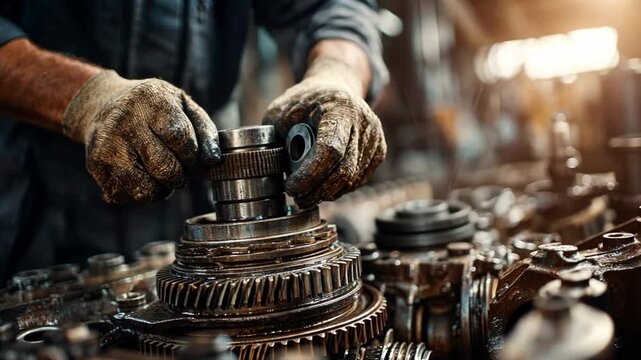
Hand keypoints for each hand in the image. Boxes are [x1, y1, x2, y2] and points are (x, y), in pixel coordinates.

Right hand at [62, 70, 219, 202]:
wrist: (103, 103)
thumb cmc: (154, 108)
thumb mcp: (184, 106)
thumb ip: (206, 131)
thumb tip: (213, 160)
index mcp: (151, 100)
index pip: (180, 139)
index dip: (193, 156)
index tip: (194, 158)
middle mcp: (125, 121)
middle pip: (165, 168)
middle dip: (180, 176)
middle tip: (179, 168)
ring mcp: (107, 145)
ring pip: (146, 190)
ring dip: (161, 189)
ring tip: (160, 173)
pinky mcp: (95, 164)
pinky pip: (126, 196)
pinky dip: (140, 192)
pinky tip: (140, 173)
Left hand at [263, 58, 385, 207]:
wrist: (335, 86)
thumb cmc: (305, 101)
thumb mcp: (281, 111)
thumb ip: (276, 138)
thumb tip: (274, 170)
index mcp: (340, 107)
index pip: (330, 150)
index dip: (309, 175)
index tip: (290, 187)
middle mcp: (364, 122)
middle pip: (344, 171)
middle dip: (317, 191)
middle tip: (297, 198)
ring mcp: (374, 138)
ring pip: (352, 181)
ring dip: (327, 192)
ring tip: (306, 190)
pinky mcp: (378, 151)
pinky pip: (358, 180)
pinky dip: (339, 187)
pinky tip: (323, 182)